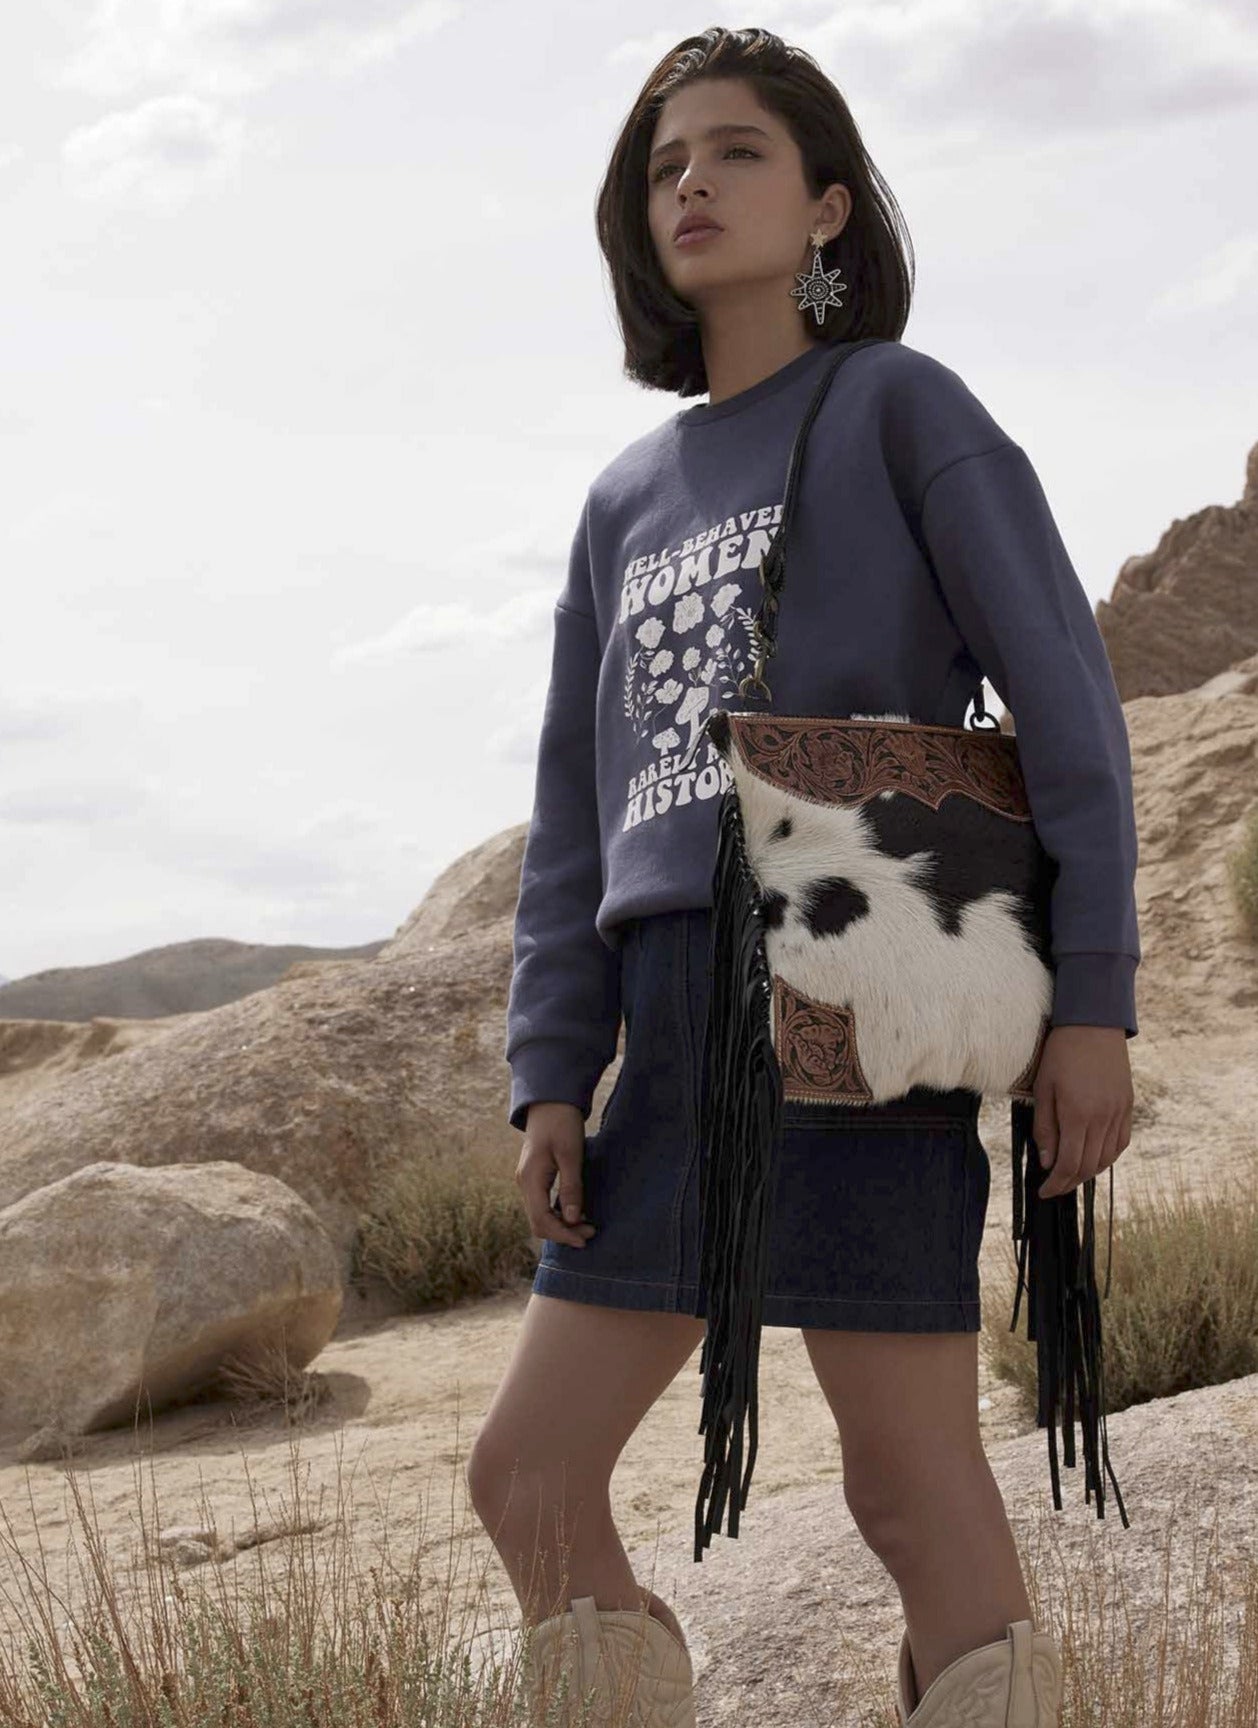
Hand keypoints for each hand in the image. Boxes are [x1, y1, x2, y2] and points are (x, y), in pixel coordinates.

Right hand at [516, 1102, 598, 1247]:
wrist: (551, 1102)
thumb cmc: (562, 1124)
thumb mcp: (571, 1155)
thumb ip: (571, 1188)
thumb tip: (572, 1219)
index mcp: (530, 1179)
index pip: (541, 1221)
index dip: (563, 1234)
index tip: (585, 1239)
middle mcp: (524, 1183)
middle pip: (539, 1222)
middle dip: (563, 1232)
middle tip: (591, 1232)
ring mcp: (527, 1180)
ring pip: (540, 1215)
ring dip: (562, 1224)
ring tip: (587, 1224)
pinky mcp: (534, 1177)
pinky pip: (542, 1204)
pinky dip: (558, 1213)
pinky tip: (576, 1211)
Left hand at [1032, 1025, 1133, 1199]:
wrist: (1093, 1024)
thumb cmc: (1061, 1054)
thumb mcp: (1043, 1089)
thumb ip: (1045, 1128)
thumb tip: (1047, 1163)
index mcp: (1078, 1114)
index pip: (1069, 1164)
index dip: (1056, 1184)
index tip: (1043, 1192)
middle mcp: (1103, 1117)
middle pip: (1089, 1166)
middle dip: (1069, 1181)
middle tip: (1053, 1186)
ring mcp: (1119, 1112)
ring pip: (1107, 1158)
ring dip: (1088, 1171)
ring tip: (1070, 1173)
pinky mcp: (1128, 1105)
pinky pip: (1121, 1142)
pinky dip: (1107, 1156)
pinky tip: (1094, 1156)